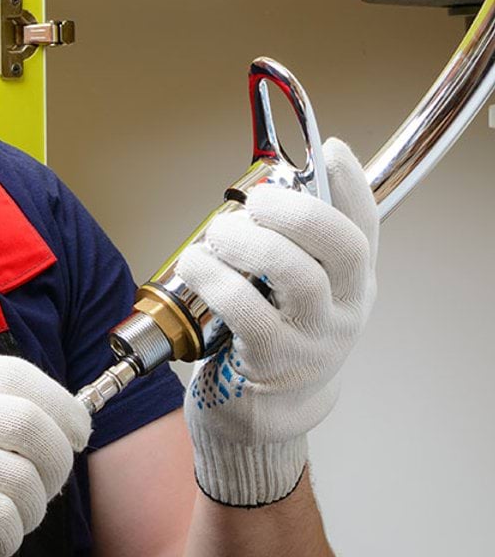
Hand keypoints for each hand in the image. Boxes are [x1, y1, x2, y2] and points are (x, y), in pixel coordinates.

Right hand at [0, 355, 90, 556]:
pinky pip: (8, 518)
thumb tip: (71, 421)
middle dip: (56, 459)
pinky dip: (11, 534)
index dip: (61, 403)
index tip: (79, 432)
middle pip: (30, 423)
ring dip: (32, 507)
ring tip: (6, 512)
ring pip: (26, 478)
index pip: (15, 374)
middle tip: (51, 482)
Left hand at [179, 138, 377, 506]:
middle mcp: (343, 310)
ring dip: (250, 243)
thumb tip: (267, 183)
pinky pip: (248, 312)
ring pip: (298, 277)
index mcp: (352, 283)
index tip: (332, 149)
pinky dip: (216, 278)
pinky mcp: (273, 363)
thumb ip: (288, 243)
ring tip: (217, 234)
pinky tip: (196, 264)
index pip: (366, 226)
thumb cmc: (271, 336)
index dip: (352, 185)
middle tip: (255, 201)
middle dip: (296, 211)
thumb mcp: (293, 290)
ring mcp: (314, 340)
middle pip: (342, 248)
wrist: (263, 413)